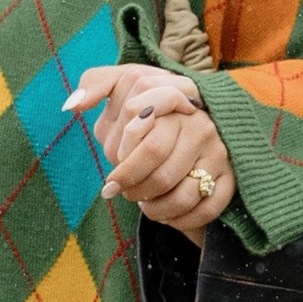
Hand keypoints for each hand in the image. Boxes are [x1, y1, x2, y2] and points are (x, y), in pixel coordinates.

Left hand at [67, 62, 235, 240]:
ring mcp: (219, 151)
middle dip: (133, 187)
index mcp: (174, 97)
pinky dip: (180, 220)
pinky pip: (206, 210)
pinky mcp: (231, 177)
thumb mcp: (124, 81)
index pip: (139, 128)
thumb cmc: (150, 105)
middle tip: (122, 192)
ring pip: (181, 195)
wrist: (199, 117)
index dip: (122, 163)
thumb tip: (71, 105)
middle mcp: (200, 124)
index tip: (111, 180)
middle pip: (158, 168)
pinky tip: (167, 213)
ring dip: (154, 208)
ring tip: (143, 202)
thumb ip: (96, 82)